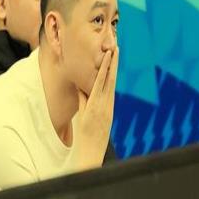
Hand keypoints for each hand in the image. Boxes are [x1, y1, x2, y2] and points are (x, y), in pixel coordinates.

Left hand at [75, 46, 118, 169]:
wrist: (92, 152)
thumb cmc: (89, 135)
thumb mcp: (87, 113)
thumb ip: (84, 99)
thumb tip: (81, 86)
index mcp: (107, 104)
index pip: (110, 81)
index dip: (112, 67)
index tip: (115, 54)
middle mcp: (107, 103)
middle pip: (111, 78)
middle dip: (114, 62)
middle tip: (117, 46)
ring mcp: (103, 105)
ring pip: (107, 82)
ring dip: (109, 66)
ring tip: (111, 52)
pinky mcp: (97, 109)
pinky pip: (98, 90)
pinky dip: (101, 78)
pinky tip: (102, 68)